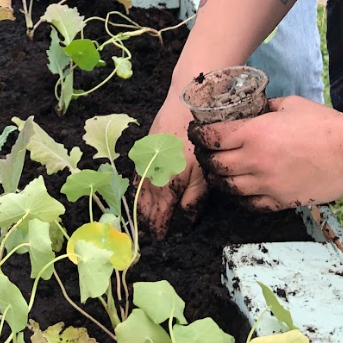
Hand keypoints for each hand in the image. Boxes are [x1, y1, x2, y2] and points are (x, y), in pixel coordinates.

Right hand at [137, 90, 207, 236]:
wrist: (185, 102)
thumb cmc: (200, 139)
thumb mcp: (204, 172)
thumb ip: (194, 198)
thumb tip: (186, 220)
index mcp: (165, 184)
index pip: (157, 215)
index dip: (159, 229)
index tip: (161, 240)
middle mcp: (150, 175)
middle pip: (145, 205)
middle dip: (148, 221)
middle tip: (152, 233)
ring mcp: (144, 161)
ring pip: (138, 191)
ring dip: (141, 206)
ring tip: (146, 217)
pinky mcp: (143, 149)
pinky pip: (137, 175)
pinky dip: (138, 188)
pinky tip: (142, 191)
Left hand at [193, 97, 342, 209]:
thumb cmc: (323, 124)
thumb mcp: (289, 104)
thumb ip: (264, 107)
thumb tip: (251, 109)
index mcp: (255, 133)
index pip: (212, 137)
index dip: (199, 135)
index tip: (196, 133)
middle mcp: (256, 161)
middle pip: (216, 165)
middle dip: (206, 159)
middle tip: (206, 154)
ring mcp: (268, 184)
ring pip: (229, 188)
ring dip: (220, 180)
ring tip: (218, 174)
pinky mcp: (281, 200)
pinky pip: (251, 204)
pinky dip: (241, 199)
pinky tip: (241, 191)